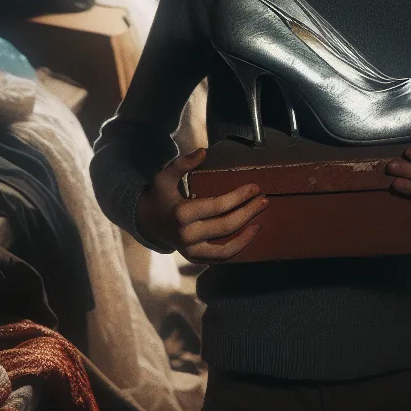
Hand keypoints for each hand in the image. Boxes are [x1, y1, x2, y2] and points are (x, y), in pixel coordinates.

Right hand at [135, 147, 269, 262]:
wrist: (146, 222)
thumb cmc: (159, 196)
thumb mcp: (164, 177)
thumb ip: (182, 163)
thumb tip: (203, 152)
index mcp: (181, 214)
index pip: (218, 206)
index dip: (239, 197)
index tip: (254, 187)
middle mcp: (186, 235)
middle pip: (226, 226)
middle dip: (249, 212)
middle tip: (264, 200)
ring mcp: (190, 251)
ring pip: (226, 248)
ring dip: (247, 236)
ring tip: (261, 221)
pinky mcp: (195, 258)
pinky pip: (221, 258)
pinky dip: (237, 249)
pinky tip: (249, 235)